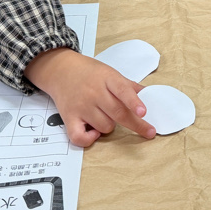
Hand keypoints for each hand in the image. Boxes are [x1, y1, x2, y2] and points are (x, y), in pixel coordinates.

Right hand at [24, 47, 155, 146]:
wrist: (61, 70)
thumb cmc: (89, 73)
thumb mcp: (111, 73)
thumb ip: (129, 86)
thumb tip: (150, 95)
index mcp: (107, 79)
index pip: (122, 91)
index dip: (133, 102)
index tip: (143, 112)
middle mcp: (94, 93)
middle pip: (117, 113)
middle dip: (136, 125)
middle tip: (149, 132)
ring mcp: (81, 106)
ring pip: (104, 126)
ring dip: (110, 126)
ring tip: (105, 116)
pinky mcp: (69, 118)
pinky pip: (79, 137)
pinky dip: (88, 139)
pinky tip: (94, 133)